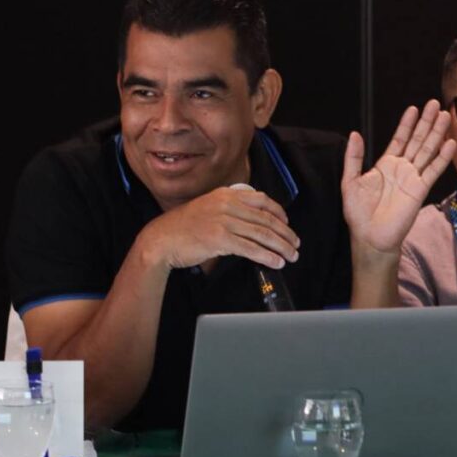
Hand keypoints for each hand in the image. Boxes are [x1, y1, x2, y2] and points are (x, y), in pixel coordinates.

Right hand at [139, 186, 300, 270]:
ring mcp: (224, 221)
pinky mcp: (220, 238)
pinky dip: (267, 256)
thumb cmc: (183, 227)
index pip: (262, 200)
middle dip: (285, 233)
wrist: (161, 239)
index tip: (287, 223)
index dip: (279, 212)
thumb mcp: (208, 208)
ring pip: (262, 234)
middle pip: (266, 219)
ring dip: (281, 246)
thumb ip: (229, 210)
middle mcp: (227, 204)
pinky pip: (251, 248)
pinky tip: (276, 262)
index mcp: (226, 194)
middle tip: (295, 244)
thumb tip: (253, 223)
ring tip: (291, 256)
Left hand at [342, 100, 456, 255]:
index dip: (406, 124)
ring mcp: (413, 178)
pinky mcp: (420, 190)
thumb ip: (353, 157)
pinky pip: (433, 171)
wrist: (370, 237)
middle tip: (434, 104)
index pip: (399, 139)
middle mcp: (402, 168)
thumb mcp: (350, 181)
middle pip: (417, 140)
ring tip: (444, 116)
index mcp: (385, 164)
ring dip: (436, 134)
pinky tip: (449, 144)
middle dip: (426, 123)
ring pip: (427, 151)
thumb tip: (354, 134)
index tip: (414, 108)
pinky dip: (442, 158)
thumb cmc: (358, 213)